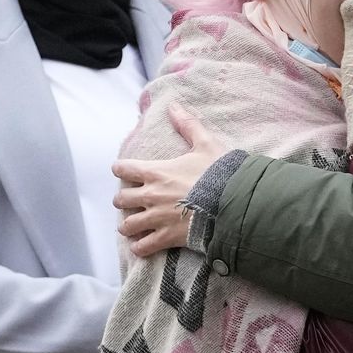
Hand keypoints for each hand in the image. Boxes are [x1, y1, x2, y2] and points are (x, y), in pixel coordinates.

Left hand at [113, 104, 226, 257]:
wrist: (232, 203)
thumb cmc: (220, 173)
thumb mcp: (206, 144)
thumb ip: (188, 125)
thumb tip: (174, 105)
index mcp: (156, 172)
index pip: (124, 168)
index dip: (121, 168)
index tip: (123, 170)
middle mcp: (150, 196)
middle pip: (121, 199)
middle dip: (123, 199)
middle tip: (129, 200)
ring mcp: (157, 219)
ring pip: (128, 225)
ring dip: (128, 225)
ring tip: (132, 226)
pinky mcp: (166, 237)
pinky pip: (143, 247)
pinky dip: (139, 247)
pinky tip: (141, 245)